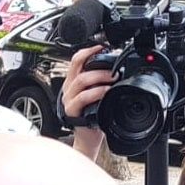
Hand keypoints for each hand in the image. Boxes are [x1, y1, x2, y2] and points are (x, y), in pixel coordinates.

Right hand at [61, 44, 113, 160]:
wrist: (89, 138)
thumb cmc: (93, 118)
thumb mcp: (97, 96)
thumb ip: (100, 83)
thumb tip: (116, 71)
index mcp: (73, 83)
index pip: (76, 60)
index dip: (87, 51)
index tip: (101, 46)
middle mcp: (68, 89)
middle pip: (77, 67)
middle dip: (98, 65)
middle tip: (114, 69)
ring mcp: (68, 99)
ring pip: (81, 80)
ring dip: (99, 77)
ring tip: (113, 78)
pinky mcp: (71, 111)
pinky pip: (82, 98)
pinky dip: (96, 93)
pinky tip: (106, 92)